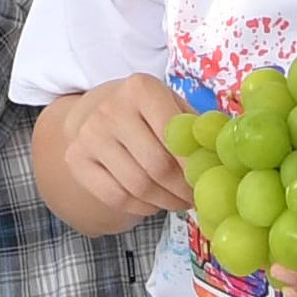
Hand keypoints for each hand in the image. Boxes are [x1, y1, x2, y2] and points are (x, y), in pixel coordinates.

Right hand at [47, 75, 192, 230]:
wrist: (93, 109)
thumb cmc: (145, 111)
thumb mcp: (171, 105)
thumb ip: (194, 128)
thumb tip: (221, 159)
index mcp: (141, 89)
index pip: (174, 136)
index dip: (194, 166)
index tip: (207, 181)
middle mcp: (110, 109)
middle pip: (157, 167)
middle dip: (182, 190)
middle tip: (195, 199)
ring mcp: (89, 135)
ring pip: (138, 187)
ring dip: (165, 202)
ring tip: (179, 202)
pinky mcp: (76, 160)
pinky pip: (116, 197)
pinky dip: (141, 208)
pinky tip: (153, 203)